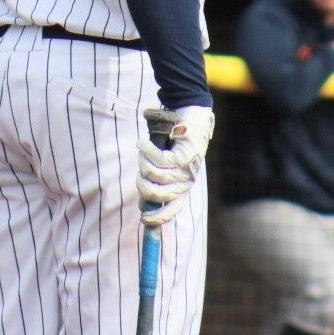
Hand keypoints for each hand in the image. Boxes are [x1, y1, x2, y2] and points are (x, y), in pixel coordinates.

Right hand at [136, 106, 214, 225]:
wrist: (192, 116)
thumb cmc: (176, 141)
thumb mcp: (167, 166)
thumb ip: (157, 183)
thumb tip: (144, 204)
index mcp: (182, 186)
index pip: (172, 210)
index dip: (157, 219)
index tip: (143, 218)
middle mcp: (185, 181)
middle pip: (155, 194)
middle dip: (141, 183)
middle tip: (140, 170)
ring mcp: (185, 169)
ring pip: (154, 175)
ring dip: (143, 162)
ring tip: (144, 150)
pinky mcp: (182, 156)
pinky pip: (157, 159)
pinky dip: (146, 150)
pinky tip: (143, 143)